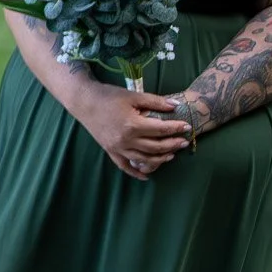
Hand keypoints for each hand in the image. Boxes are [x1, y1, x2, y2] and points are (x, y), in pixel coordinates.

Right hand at [72, 85, 189, 178]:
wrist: (84, 102)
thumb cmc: (108, 96)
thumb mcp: (133, 95)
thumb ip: (156, 101)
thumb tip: (177, 106)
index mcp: (132, 125)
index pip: (161, 130)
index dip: (176, 128)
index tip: (187, 126)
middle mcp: (126, 140)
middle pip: (155, 147)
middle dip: (172, 144)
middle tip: (184, 141)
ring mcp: (117, 148)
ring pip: (144, 159)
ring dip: (160, 159)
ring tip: (172, 155)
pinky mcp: (110, 151)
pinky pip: (125, 166)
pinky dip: (136, 173)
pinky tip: (147, 176)